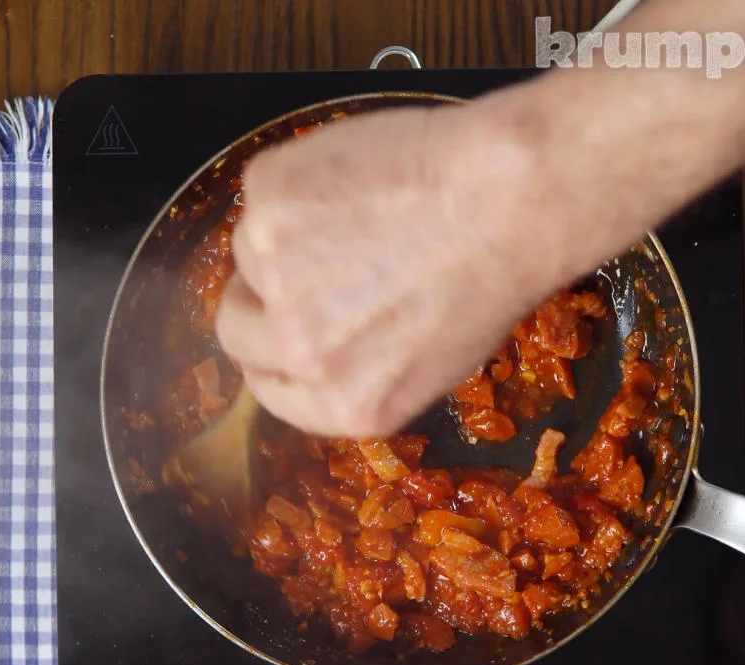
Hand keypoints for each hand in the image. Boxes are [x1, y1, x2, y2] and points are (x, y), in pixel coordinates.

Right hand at [215, 101, 566, 437]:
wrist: (509, 199)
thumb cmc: (489, 280)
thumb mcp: (428, 366)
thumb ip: (354, 372)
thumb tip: (305, 346)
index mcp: (343, 404)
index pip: (266, 388)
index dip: (269, 355)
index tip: (275, 327)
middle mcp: (301, 352)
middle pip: (235, 330)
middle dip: (255, 301)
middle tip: (294, 264)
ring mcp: (277, 275)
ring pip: (249, 253)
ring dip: (285, 236)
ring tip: (356, 215)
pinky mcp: (270, 202)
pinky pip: (262, 195)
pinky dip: (294, 185)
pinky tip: (352, 180)